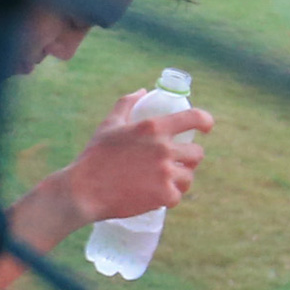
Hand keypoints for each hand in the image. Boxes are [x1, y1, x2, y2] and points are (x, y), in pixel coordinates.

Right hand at [59, 91, 213, 225]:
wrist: (83, 191)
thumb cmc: (94, 156)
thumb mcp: (109, 125)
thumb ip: (127, 104)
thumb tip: (142, 92)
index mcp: (152, 127)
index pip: (194, 118)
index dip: (206, 121)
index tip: (206, 128)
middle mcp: (163, 148)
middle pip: (197, 153)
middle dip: (188, 159)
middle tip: (175, 164)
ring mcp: (165, 173)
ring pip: (189, 177)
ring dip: (179, 180)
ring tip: (163, 182)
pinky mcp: (163, 195)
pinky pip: (177, 196)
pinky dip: (168, 198)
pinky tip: (155, 196)